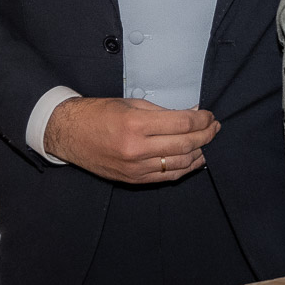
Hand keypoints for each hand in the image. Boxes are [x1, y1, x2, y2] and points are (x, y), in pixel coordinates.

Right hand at [43, 96, 218, 183]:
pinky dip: (185, 168)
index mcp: (135, 124)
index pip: (182, 123)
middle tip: (214, 127)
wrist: (69, 134)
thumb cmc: (98, 114)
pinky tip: (194, 159)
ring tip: (207, 142)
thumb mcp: (129, 104)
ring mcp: (136, 168)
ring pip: (180, 163)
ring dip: (199, 152)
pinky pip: (167, 176)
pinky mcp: (134, 180)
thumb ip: (162, 111)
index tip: (210, 115)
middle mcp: (137, 149)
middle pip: (185, 144)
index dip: (202, 120)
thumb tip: (192, 114)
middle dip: (206, 135)